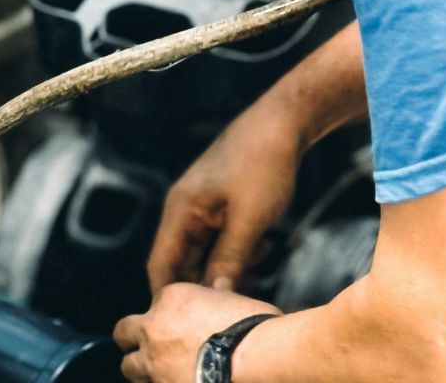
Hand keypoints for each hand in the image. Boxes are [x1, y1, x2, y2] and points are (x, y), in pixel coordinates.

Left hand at [114, 283, 278, 382]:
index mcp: (172, 298)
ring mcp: (154, 365)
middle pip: (124, 333)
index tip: (178, 322)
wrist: (257, 359)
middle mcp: (155, 329)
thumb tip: (220, 287)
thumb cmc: (252, 328)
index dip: (166, 314)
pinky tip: (174, 382)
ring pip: (129, 367)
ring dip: (142, 368)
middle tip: (153, 346)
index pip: (155, 302)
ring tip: (163, 371)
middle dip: (133, 339)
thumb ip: (218, 295)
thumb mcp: (235, 300)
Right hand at [147, 102, 301, 292]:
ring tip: (260, 257)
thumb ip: (229, 260)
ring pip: (207, 253)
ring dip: (231, 265)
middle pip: (185, 263)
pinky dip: (240, 249)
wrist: (285, 121)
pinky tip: (265, 243)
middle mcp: (186, 209)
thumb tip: (214, 299)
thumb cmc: (264, 163)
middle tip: (242, 293)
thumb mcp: (249, 219)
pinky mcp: (222, 204)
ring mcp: (204, 206)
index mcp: (181, 210)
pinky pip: (222, 239)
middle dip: (211, 283)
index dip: (170, 298)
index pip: (160, 266)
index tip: (190, 324)